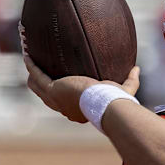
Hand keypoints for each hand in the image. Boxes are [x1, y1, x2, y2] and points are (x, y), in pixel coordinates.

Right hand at [24, 55, 139, 122]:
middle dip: (39, 81)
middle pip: (44, 94)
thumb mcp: (124, 89)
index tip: (59, 80)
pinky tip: (28, 55)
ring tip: (29, 58)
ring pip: (36, 86)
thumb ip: (131, 80)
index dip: (58, 91)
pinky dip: (31, 65)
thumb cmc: (115, 100)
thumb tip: (136, 68)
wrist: (106, 103)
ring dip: (32, 72)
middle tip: (36, 68)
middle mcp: (62, 106)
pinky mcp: (52, 89)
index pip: (63, 101)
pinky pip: (37, 75)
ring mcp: (55, 99)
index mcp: (76, 109)